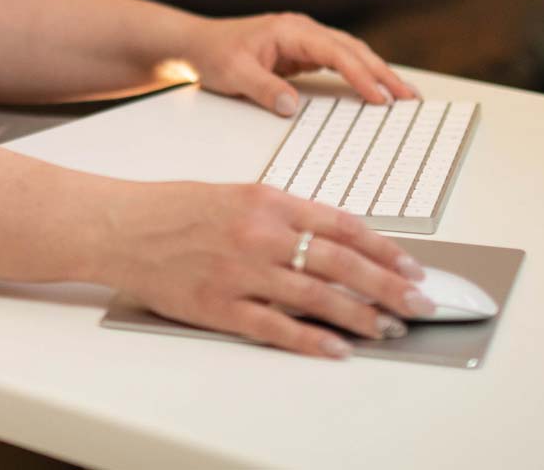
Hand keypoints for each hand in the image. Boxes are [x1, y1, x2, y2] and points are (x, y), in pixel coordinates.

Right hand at [100, 181, 433, 357]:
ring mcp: (240, 272)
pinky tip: (337, 348)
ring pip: (316, 297)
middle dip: (388, 286)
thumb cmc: (177, 208)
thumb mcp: (238, 195)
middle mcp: (260, 234)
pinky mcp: (219, 305)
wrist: (123, 225)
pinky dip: (310, 340)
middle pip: (340, 262)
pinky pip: (275, 327)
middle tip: (420, 303)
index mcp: (268, 200)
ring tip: (389, 329)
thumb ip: (286, 214)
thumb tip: (336, 239)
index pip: (342, 224)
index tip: (412, 266)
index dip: (384, 248)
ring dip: (360, 316)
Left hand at [182, 12, 416, 116]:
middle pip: (352, 50)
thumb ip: (262, 88)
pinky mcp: (302, 53)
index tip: (379, 96)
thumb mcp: (233, 74)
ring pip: (350, 54)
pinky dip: (359, 75)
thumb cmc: (214, 53)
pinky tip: (374, 90)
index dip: (360, 74)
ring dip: (376, 73)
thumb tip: (291, 107)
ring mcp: (304, 41)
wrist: (198, 44)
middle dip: (382, 73)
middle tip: (408, 98)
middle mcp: (303, 31)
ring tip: (402, 95)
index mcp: (290, 31)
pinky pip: (339, 62)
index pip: (335, 52)